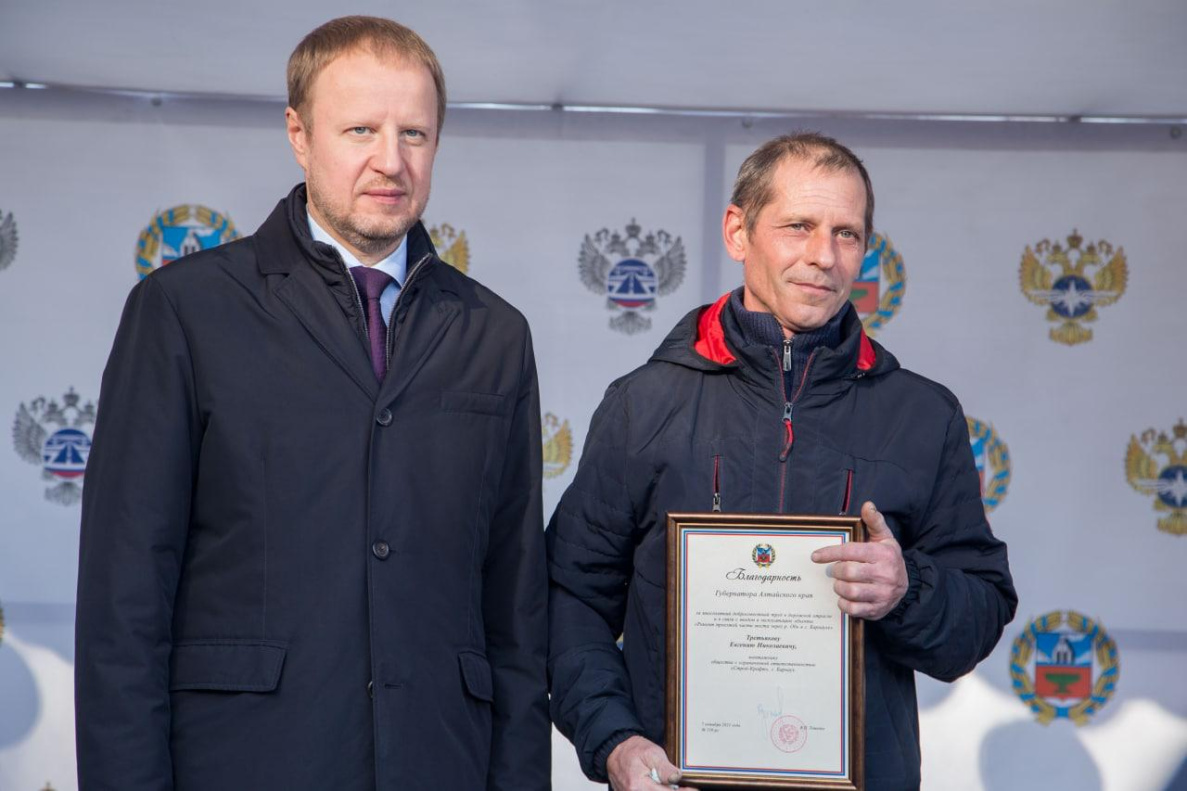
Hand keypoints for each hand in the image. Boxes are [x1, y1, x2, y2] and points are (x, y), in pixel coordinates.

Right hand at [606, 735, 695, 789]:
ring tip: (672, 786)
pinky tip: (662, 786)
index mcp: (638, 786)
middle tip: (685, 788)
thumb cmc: (632, 750)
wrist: (615, 751)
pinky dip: (657, 790)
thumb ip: (665, 768)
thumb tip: (677, 778)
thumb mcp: (651, 753)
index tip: (694, 790)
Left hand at [810, 501, 907, 620]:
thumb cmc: (888, 558)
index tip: (815, 556)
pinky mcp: (878, 610)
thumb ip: (874, 521)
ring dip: (839, 587)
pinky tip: (844, 597)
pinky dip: (844, 603)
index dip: (830, 553)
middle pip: (848, 572)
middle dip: (836, 570)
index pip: (850, 551)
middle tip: (835, 570)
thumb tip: (867, 505)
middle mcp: (885, 574)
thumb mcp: (884, 538)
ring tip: (840, 583)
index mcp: (883, 554)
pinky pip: (854, 609)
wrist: (908, 586)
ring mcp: (882, 593)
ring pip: (850, 591)